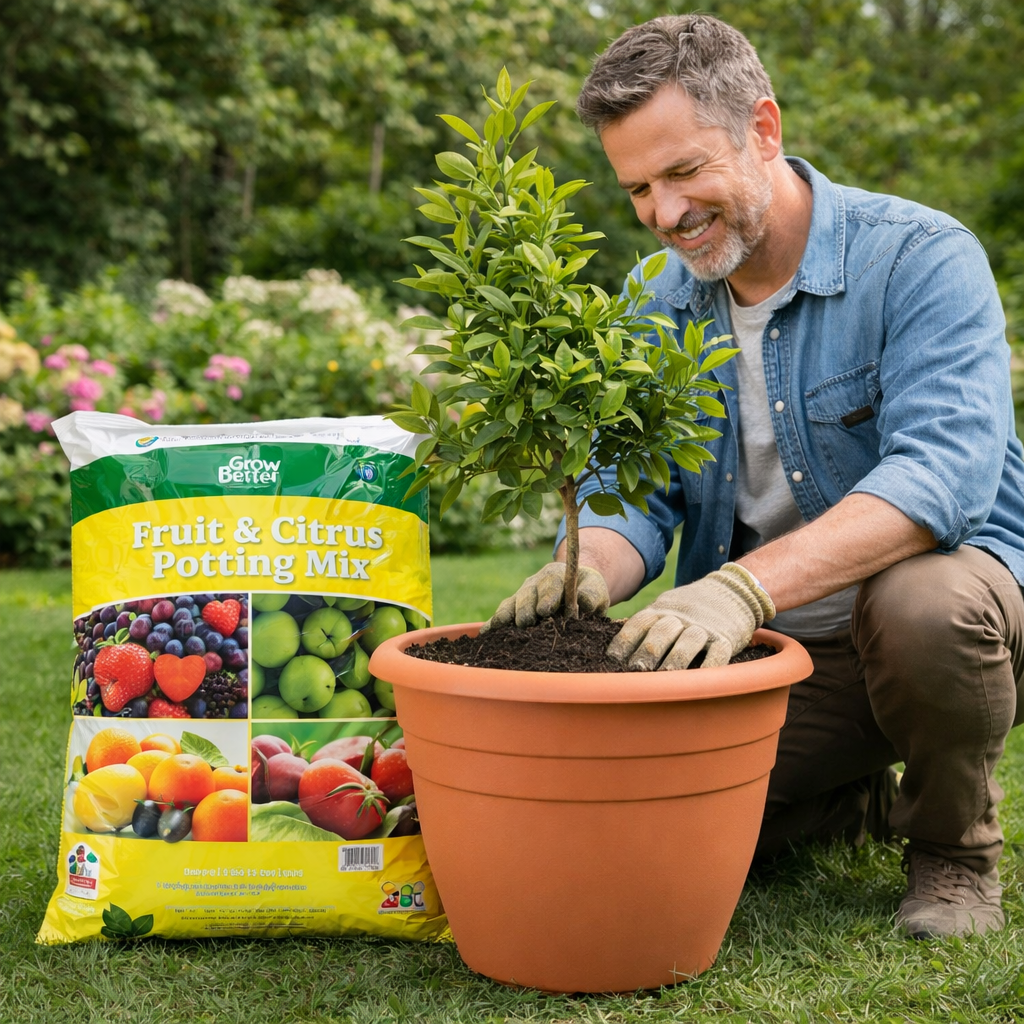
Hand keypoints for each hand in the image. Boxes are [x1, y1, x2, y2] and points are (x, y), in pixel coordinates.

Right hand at [484, 562, 610, 629]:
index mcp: (555, 575)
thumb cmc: (587, 590)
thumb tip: (583, 604)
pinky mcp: (513, 609)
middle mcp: (534, 583)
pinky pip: (501, 614)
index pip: (551, 584)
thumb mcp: (595, 590)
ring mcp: (521, 596)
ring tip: (500, 628)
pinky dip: (493, 623)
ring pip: (511, 604)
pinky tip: (485, 634)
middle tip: (525, 622)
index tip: (544, 610)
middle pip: (527, 594)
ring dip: (506, 616)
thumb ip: (591, 595)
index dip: (547, 596)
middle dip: (525, 609)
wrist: (574, 587)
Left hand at [607, 563, 774, 669]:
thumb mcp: (665, 606)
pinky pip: (718, 653)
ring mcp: (704, 627)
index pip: (639, 623)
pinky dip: (710, 667)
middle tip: (636, 671)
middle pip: (661, 633)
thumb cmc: (690, 607)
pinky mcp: (726, 638)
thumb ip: (647, 623)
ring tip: (664, 678)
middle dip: (647, 652)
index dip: (625, 641)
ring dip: (675, 660)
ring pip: (688, 642)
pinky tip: (700, 680)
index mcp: (661, 609)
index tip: (613, 660)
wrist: (732, 591)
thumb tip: (613, 646)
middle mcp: (681, 617)